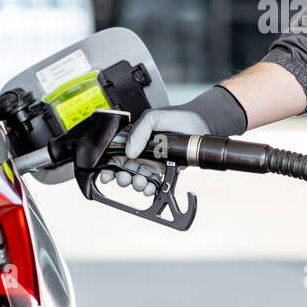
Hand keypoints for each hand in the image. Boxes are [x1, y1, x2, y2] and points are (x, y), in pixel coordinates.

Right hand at [98, 84, 247, 189]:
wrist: (201, 125)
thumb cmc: (177, 117)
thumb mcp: (154, 117)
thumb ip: (139, 130)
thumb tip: (130, 151)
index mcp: (134, 139)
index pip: (115, 153)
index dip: (108, 165)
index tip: (106, 174)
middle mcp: (141, 152)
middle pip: (123, 169)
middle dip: (121, 177)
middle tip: (124, 177)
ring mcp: (152, 162)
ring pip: (136, 178)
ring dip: (135, 184)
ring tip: (140, 182)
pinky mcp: (164, 170)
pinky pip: (152, 183)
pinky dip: (149, 188)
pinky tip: (150, 187)